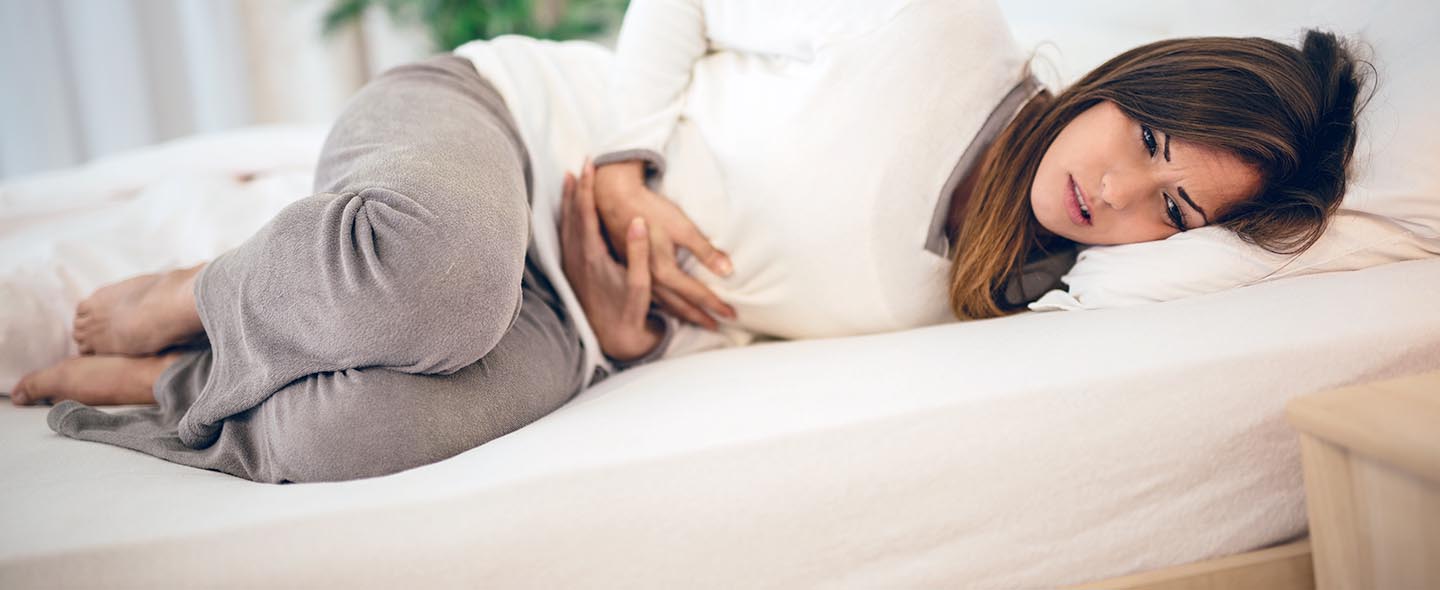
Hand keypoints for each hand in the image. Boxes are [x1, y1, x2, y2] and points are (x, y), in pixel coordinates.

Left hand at [560, 160, 664, 361]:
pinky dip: (567, 216)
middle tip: (582, 164)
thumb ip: (639, 251)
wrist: (611, 338)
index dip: (587, 188)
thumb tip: (638, 221)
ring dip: (568, 200)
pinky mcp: (572, 269)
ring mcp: (572, 263)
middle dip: (576, 187)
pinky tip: (569, 210)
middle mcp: (577, 257)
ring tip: (571, 178)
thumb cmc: (629, 310)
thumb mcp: (641, 283)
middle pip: (572, 213)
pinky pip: (566, 234)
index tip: (589, 166)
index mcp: (593, 256)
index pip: (586, 213)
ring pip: (566, 223)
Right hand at [593, 160, 735, 329]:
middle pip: (681, 305)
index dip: (715, 305)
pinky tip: (670, 306)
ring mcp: (640, 277)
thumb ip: (705, 251)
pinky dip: (667, 305)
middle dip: (701, 317)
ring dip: (684, 314)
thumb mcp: (683, 229)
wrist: (615, 200)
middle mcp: (652, 280)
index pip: (696, 294)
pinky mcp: (632, 270)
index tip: (731, 314)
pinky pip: (654, 296)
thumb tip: (728, 270)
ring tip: (699, 321)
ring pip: (666, 304)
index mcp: (665, 272)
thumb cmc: (652, 211)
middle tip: (718, 327)